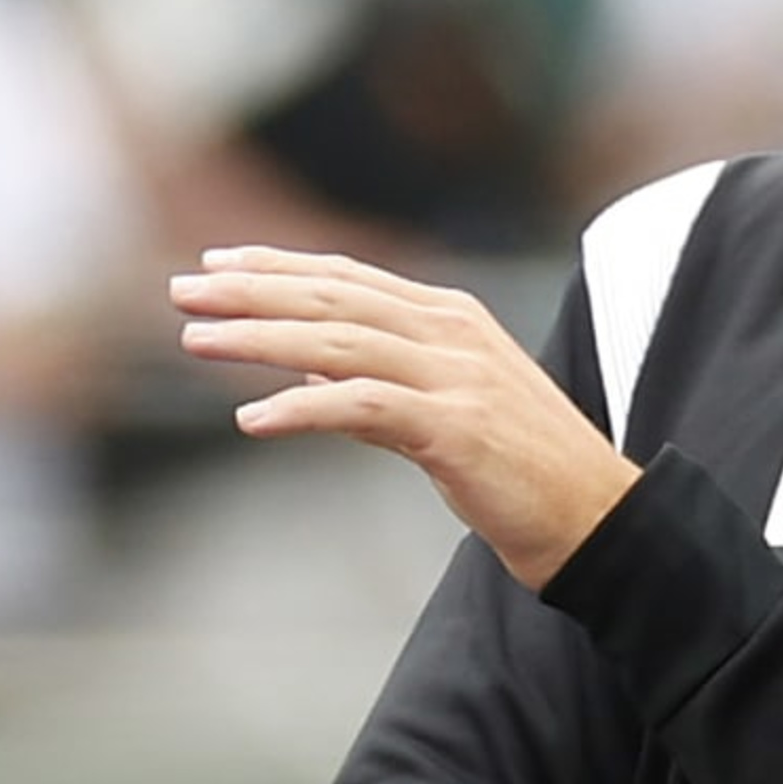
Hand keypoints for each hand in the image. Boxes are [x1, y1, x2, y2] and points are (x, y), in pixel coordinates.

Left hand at [171, 245, 638, 589]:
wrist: (600, 519)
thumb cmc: (524, 471)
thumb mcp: (448, 410)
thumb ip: (381, 380)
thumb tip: (309, 365)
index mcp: (454, 320)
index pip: (351, 277)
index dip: (280, 266)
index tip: (218, 264)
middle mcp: (454, 335)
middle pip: (335, 297)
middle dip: (252, 291)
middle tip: (182, 291)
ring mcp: (457, 378)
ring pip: (340, 341)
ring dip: (260, 338)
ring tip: (197, 342)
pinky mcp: (456, 429)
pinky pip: (364, 407)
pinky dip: (302, 407)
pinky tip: (251, 419)